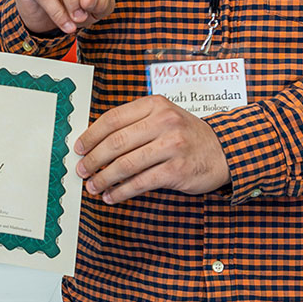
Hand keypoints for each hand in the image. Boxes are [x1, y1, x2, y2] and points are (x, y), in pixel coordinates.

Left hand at [75, 96, 228, 204]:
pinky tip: (112, 196)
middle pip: (116, 142)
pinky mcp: (177, 170)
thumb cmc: (186, 135)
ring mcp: (172, 146)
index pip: (113, 118)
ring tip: (93, 186)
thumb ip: (134, 125)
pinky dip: (122, 191)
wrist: (225, 151)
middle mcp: (164, 122)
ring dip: (104, 178)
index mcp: (154, 105)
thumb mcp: (163, 117)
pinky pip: (141, 183)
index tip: (78, 147)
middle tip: (82, 170)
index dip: (90, 135)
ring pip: (126, 164)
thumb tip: (95, 142)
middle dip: (93, 159)